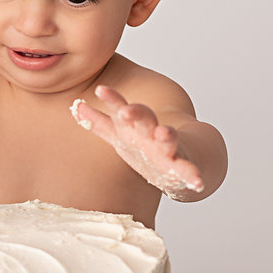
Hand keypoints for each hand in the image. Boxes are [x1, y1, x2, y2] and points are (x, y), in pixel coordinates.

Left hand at [71, 85, 203, 198]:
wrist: (186, 157)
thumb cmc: (146, 145)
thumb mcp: (120, 135)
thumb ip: (99, 123)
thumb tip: (76, 106)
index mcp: (135, 125)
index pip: (122, 108)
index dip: (112, 99)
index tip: (101, 89)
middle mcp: (152, 132)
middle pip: (145, 118)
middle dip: (136, 113)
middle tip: (126, 112)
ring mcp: (168, 147)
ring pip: (168, 139)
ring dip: (167, 136)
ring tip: (164, 133)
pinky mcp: (182, 165)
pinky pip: (188, 171)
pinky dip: (193, 175)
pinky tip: (197, 183)